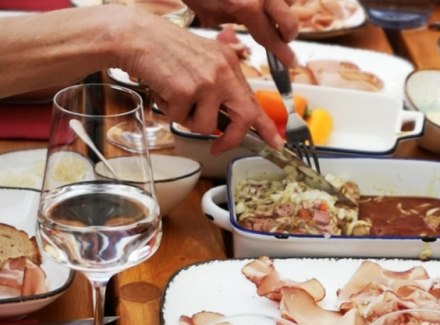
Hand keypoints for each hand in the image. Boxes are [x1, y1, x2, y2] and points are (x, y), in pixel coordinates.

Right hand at [121, 11, 283, 151]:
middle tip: (218, 146)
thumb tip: (227, 120)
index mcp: (230, 65)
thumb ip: (220, 87)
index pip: (254, 100)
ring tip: (175, 98)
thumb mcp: (204, 62)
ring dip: (188, 120)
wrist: (138, 37)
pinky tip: (163, 91)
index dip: (266, 126)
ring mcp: (207, 82)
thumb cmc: (166, 51)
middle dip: (231, 138)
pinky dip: (169, 111)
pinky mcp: (186, 91)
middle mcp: (224, 72)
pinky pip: (180, 119)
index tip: (277, 142)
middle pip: (244, 117)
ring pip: (206, 125)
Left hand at [183, 0, 298, 66]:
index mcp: (247, 8)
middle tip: (280, 37)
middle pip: (290, 22)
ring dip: (283, 9)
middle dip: (287, 34)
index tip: (291, 62)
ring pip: (289, 1)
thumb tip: (247, 26)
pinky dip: (275, 1)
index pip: (271, 38)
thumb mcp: (208, 13)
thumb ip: (233, 22)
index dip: (282, 54)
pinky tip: (264, 4)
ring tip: (270, 12)